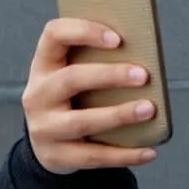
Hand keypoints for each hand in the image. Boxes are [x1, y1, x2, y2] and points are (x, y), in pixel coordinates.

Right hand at [23, 18, 158, 173]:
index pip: (54, 35)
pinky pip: (94, 156)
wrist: (48, 145)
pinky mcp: (57, 156)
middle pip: (71, 79)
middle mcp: (38, 95)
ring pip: (82, 121)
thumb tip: (147, 60)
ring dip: (119, 115)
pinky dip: (125, 154)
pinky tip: (150, 151)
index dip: (84, 32)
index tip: (118, 39)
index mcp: (44, 66)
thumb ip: (100, 64)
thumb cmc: (75, 100)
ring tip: (149, 109)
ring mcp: (44, 128)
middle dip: (109, 76)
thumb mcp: (77, 79)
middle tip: (143, 76)